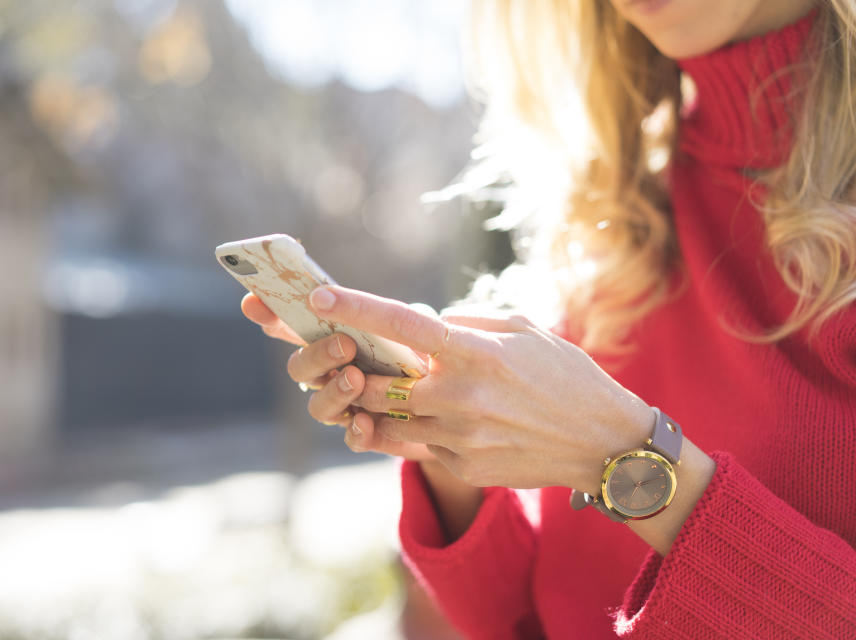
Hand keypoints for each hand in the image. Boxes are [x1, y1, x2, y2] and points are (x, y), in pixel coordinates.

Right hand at [240, 293, 435, 460]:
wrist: (454, 403)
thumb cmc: (428, 354)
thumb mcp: (418, 327)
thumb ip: (404, 317)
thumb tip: (407, 308)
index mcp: (334, 338)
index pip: (292, 326)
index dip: (269, 314)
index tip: (252, 302)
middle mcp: (331, 374)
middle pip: (300, 368)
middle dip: (316, 355)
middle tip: (344, 345)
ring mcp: (346, 407)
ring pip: (319, 406)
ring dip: (334, 392)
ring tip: (357, 379)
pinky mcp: (370, 435)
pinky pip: (352, 439)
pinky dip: (355, 432)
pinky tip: (365, 422)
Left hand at [306, 285, 656, 492]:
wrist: (603, 444)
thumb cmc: (567, 376)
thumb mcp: (525, 330)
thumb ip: (468, 323)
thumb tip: (425, 323)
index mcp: (475, 353)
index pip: (400, 325)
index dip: (354, 307)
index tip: (318, 296)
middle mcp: (459, 396)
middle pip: (374, 382)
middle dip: (354, 369)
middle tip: (353, 357)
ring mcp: (458, 437)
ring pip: (387, 418)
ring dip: (379, 402)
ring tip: (400, 387)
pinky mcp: (461, 466)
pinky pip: (416, 445)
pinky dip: (415, 427)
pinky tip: (442, 417)